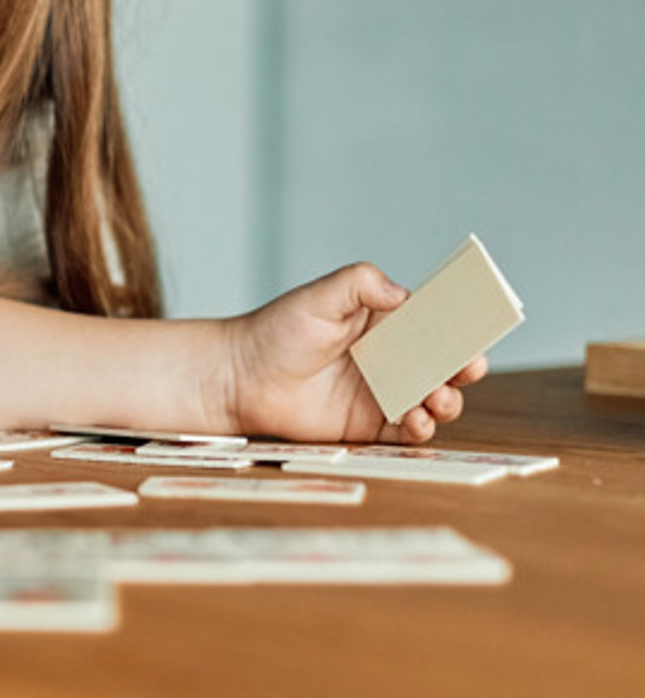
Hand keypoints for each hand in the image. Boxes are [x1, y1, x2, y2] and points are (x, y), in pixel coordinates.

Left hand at [225, 263, 487, 442]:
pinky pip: (410, 431)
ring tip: (435, 397)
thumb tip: (404, 293)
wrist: (241, 377)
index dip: (459, 330)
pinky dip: (422, 427)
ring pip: (434, 400)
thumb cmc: (277, 331)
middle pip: (444, 365)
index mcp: (386, 323)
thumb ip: (361, 283)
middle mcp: (392, 358)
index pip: (434, 325)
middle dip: (463, 368)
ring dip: (447, 400)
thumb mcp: (320, 296)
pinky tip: (416, 419)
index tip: (474, 334)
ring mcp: (384, 392)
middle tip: (465, 369)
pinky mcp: (372, 425)